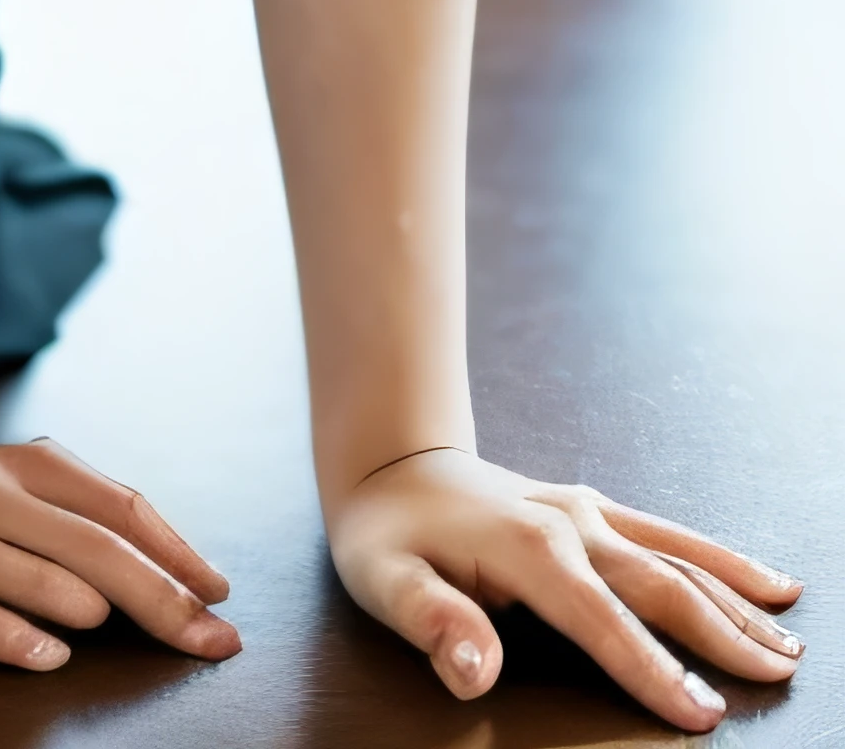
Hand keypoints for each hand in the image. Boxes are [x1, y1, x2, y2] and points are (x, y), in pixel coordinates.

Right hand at [0, 436, 240, 671]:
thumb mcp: (9, 485)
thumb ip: (80, 514)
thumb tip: (176, 571)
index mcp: (21, 464)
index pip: (118, 506)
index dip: (177, 553)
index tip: (222, 597)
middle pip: (90, 545)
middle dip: (161, 597)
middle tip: (211, 642)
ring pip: (29, 574)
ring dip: (87, 605)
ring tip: (116, 631)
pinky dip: (9, 636)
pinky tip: (47, 658)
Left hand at [327, 447, 803, 728]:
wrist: (389, 463)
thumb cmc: (387, 535)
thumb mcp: (386, 581)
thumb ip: (433, 623)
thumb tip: (473, 669)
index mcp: (527, 546)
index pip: (601, 619)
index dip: (651, 669)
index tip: (700, 715)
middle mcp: (570, 522)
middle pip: (659, 584)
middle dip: (721, 636)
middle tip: (779, 679)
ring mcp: (588, 510)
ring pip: (679, 556)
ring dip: (737, 597)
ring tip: (791, 640)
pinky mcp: (596, 509)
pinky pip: (669, 535)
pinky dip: (721, 558)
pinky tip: (765, 582)